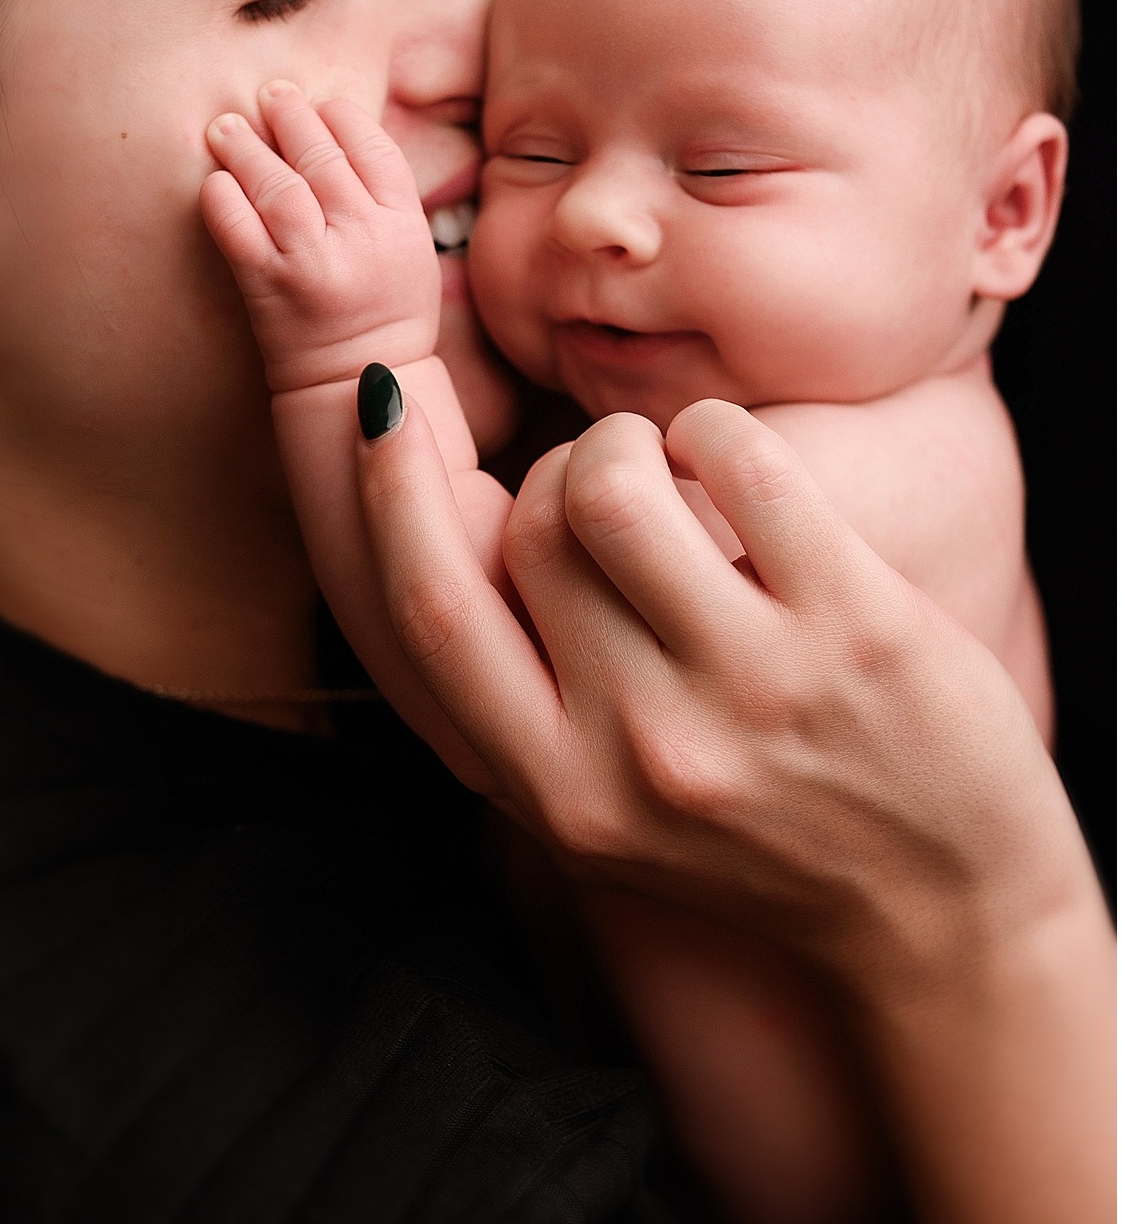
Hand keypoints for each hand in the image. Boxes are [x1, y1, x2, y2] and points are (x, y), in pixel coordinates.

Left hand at [201, 80, 439, 391]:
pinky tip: (215, 181)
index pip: (373, 148)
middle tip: (270, 95)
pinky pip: (238, 230)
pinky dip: (222, 199)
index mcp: (403, 226)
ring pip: (276, 185)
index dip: (342, 116)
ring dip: (246, 148)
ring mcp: (314, 264)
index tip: (321, 104)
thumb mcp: (410, 250)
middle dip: (291, 117)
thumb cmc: (384, 310)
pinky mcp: (270, 289)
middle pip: (321, 157)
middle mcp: (361, 240)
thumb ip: (383, 196)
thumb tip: (334, 131)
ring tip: (227, 127)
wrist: (358, 383)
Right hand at [358, 393, 1114, 1220]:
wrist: (949, 924)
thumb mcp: (606, 818)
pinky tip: (730, 457)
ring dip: (627, 441)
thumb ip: (525, 707)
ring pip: (617, 487)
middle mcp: (645, 749)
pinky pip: (743, 462)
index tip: (380, 407)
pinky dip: (715, 429)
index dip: (386, 493)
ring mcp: (755, 686)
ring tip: (665, 461)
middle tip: (607, 486)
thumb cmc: (763, 847)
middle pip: (532, 529)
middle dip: (558, 474)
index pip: (434, 614)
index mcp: (562, 795)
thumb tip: (448, 534)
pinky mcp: (859, 626)